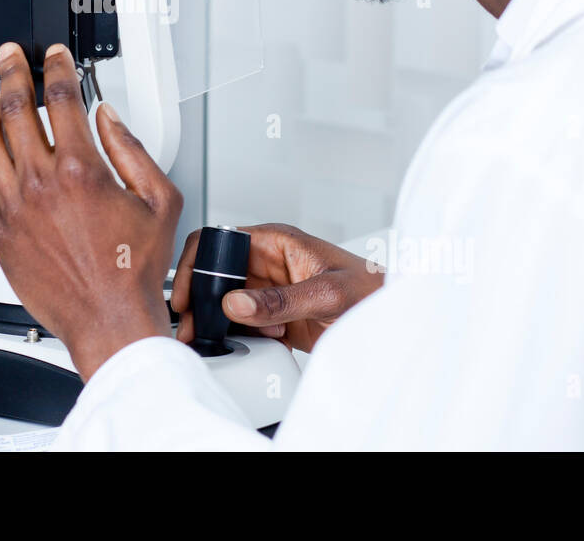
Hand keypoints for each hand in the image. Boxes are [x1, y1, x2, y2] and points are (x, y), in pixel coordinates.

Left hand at [0, 41, 181, 380]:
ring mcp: (13, 206)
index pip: (59, 97)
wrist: (108, 319)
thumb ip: (133, 149)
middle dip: (11, 71)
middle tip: (11, 57)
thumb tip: (108, 118)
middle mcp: (40, 183)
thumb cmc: (134, 269)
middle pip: (13, 106)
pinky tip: (2, 157)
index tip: (54, 57)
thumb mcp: (160, 200)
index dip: (56, 67)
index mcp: (81, 170)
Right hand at [171, 223, 383, 352]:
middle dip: (201, 300)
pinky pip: (243, 323)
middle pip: (215, 274)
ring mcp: (270, 290)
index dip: (196, 265)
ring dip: (223, 321)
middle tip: (194, 326)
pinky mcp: (275, 315)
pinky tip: (261, 342)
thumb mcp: (328, 296)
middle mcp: (267, 262)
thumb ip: (280, 300)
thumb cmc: (373, 292)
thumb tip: (235, 302)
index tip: (188, 295)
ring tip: (230, 336)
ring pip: (225, 301)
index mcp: (275, 241)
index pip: (218, 241)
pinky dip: (243, 336)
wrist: (395, 320)